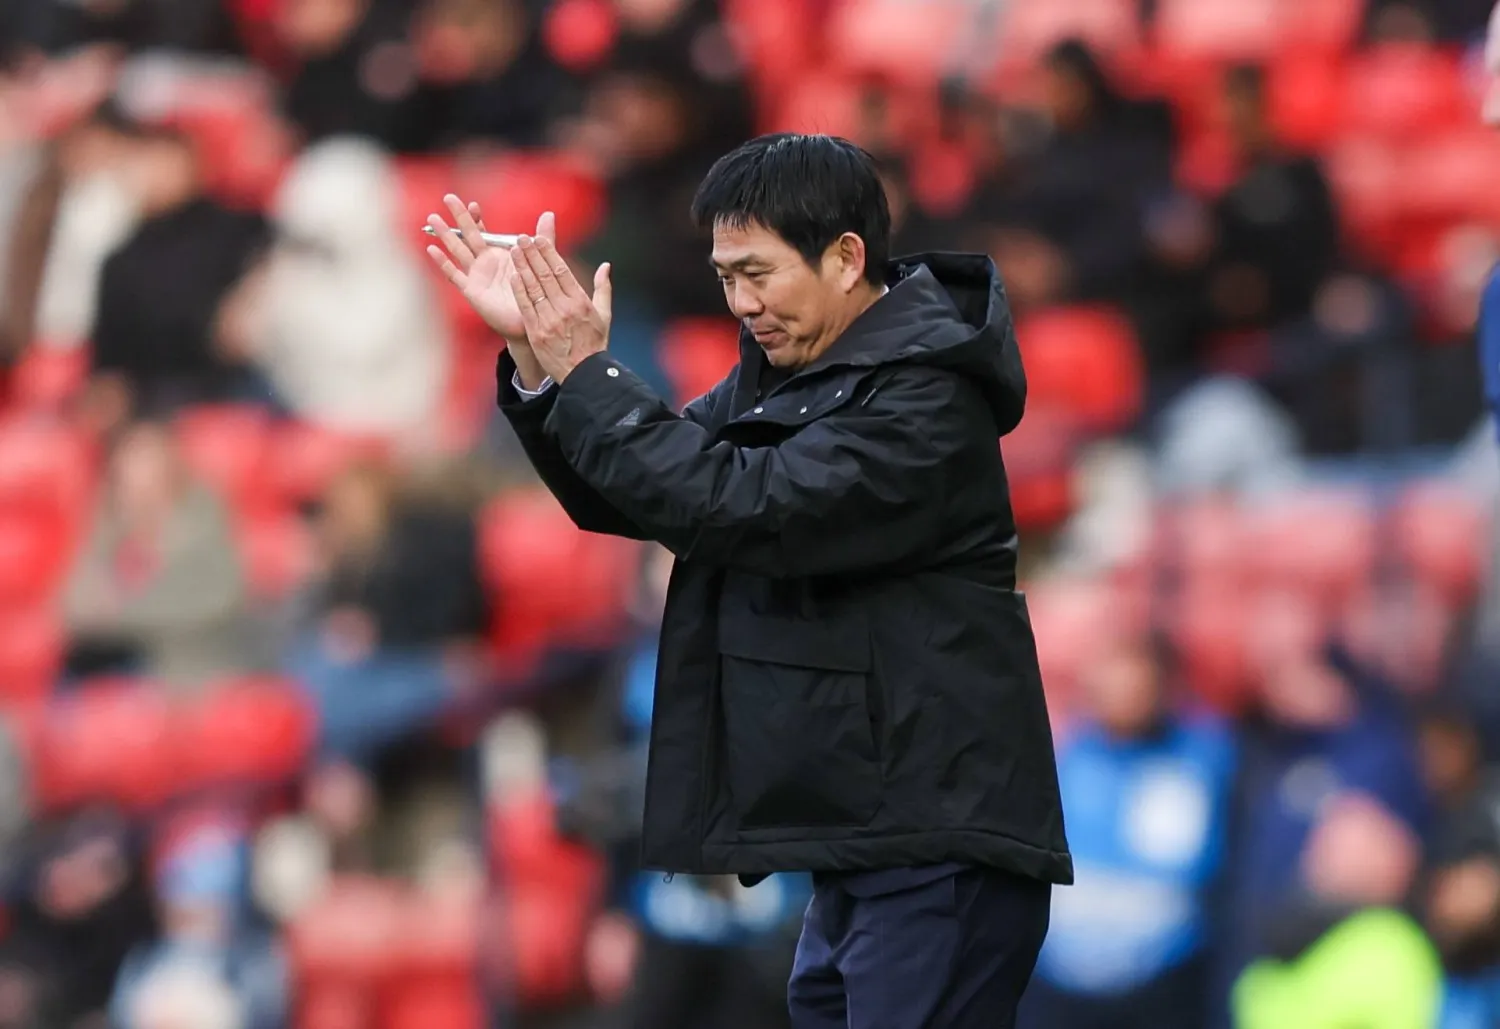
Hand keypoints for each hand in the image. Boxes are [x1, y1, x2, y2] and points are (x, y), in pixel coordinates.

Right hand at [427, 199, 552, 387]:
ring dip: (445, 234)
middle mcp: (484, 263)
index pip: (483, 231)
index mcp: (498, 254)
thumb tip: (549, 213)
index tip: (473, 204)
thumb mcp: (539, 262)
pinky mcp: (472, 290)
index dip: (476, 217)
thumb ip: (543, 239)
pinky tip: (431, 249)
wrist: (530, 322)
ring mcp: (476, 276)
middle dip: (458, 217)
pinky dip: (443, 262)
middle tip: (448, 197)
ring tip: (432, 218)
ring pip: (457, 250)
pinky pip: (454, 274)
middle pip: (467, 235)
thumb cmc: (534, 294)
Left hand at [509, 233, 612, 383]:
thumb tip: (605, 266)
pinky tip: (513, 276)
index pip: (561, 271)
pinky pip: (525, 307)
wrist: (583, 374)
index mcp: (581, 302)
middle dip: (532, 254)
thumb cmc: (595, 344)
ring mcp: (549, 320)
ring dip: (523, 267)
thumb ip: (603, 288)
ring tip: (514, 250)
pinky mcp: (536, 332)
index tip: (539, 238)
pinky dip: (519, 290)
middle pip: (545, 275)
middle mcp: (564, 309)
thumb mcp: (605, 316)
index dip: (549, 253)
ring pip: (533, 288)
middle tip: (522, 237)